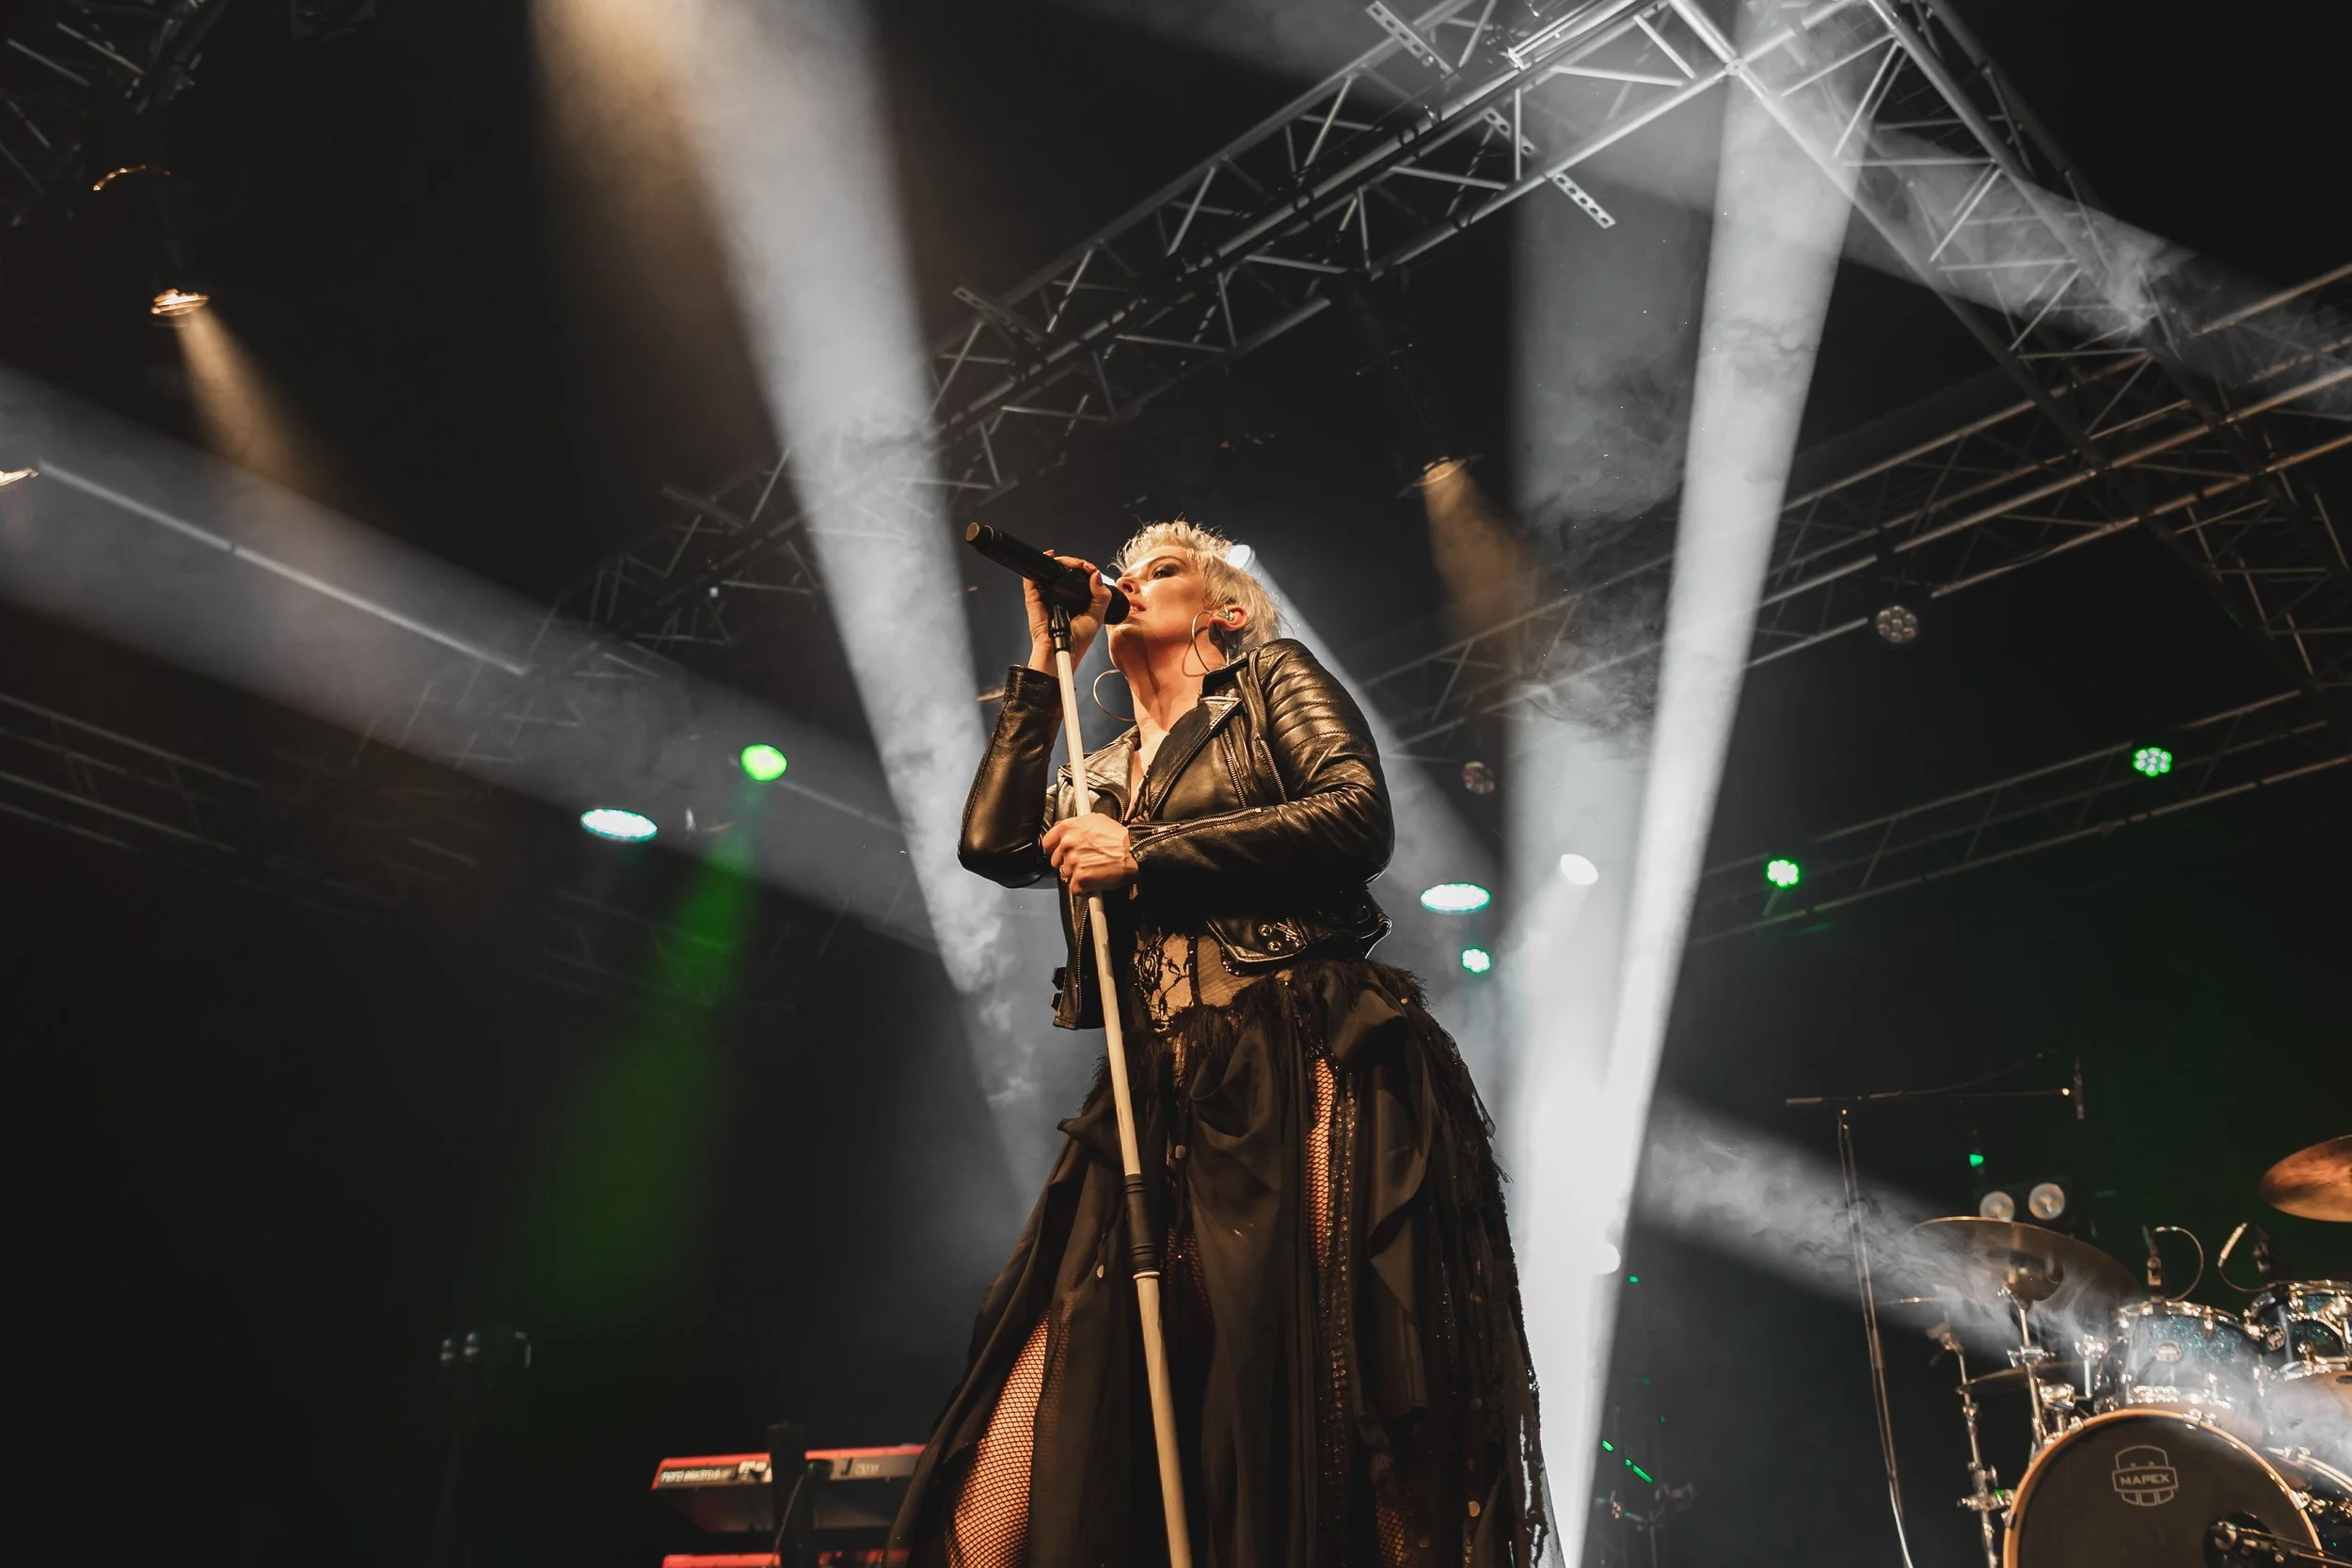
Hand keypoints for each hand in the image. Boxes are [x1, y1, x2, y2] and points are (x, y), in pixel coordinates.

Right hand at [1022, 552, 1115, 672]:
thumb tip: (1095, 575)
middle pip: (1064, 572)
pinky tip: (1050, 557)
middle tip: (1083, 565)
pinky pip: (1033, 579)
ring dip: (1060, 562)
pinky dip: (1039, 566)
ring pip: (1050, 572)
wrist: (1062, 652)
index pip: (1079, 578)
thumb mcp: (1096, 616)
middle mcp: (1060, 596)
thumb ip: (1101, 596)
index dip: (1085, 570)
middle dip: (1074, 563)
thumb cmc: (1078, 640)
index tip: (1091, 569)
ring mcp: (1046, 596)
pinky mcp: (1034, 599)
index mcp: (1075, 600)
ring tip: (1072, 563)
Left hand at [1042, 812, 1137, 893]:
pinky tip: (1095, 880)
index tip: (1061, 853)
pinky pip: (1075, 889)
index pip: (1047, 842)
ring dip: (1077, 875)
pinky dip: (1084, 888)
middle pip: (1056, 861)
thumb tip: (1066, 828)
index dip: (1055, 849)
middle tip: (1084, 862)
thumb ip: (1077, 826)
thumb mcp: (1097, 821)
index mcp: (1069, 828)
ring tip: (1094, 870)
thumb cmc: (1120, 838)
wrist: (1135, 852)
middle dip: (1068, 863)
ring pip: (1066, 875)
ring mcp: (1072, 862)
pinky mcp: (1080, 878)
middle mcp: (1067, 844)